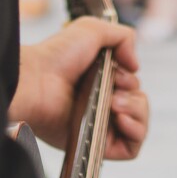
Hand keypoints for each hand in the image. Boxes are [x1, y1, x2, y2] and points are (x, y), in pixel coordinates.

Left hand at [11, 17, 147, 159]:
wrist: (36, 82)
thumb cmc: (56, 56)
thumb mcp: (92, 30)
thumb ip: (123, 37)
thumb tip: (136, 65)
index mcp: (100, 80)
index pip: (132, 85)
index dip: (130, 78)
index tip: (116, 72)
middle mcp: (101, 103)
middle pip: (139, 103)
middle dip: (134, 93)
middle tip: (114, 86)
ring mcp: (100, 123)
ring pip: (140, 123)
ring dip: (136, 109)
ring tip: (114, 103)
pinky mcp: (98, 142)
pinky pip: (132, 147)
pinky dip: (136, 131)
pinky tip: (121, 118)